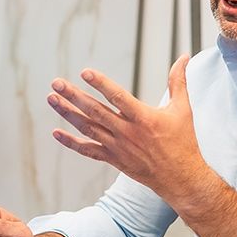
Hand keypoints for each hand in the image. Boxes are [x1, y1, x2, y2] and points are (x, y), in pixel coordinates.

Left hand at [47, 57, 206, 196]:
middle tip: (56, 83)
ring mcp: (118, 147)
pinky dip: (71, 143)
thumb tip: (184, 57)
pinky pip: (88, 150)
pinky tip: (56, 133)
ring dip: (68, 113)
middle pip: (95, 111)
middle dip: (74, 96)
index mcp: (143, 118)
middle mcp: (127, 132)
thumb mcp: (183, 109)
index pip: (117, 97)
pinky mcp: (113, 159)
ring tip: (52, 99)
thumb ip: (179, 81)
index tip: (84, 72)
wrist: (180, 178)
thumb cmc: (183, 142)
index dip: (100, 84)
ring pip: (88, 128)